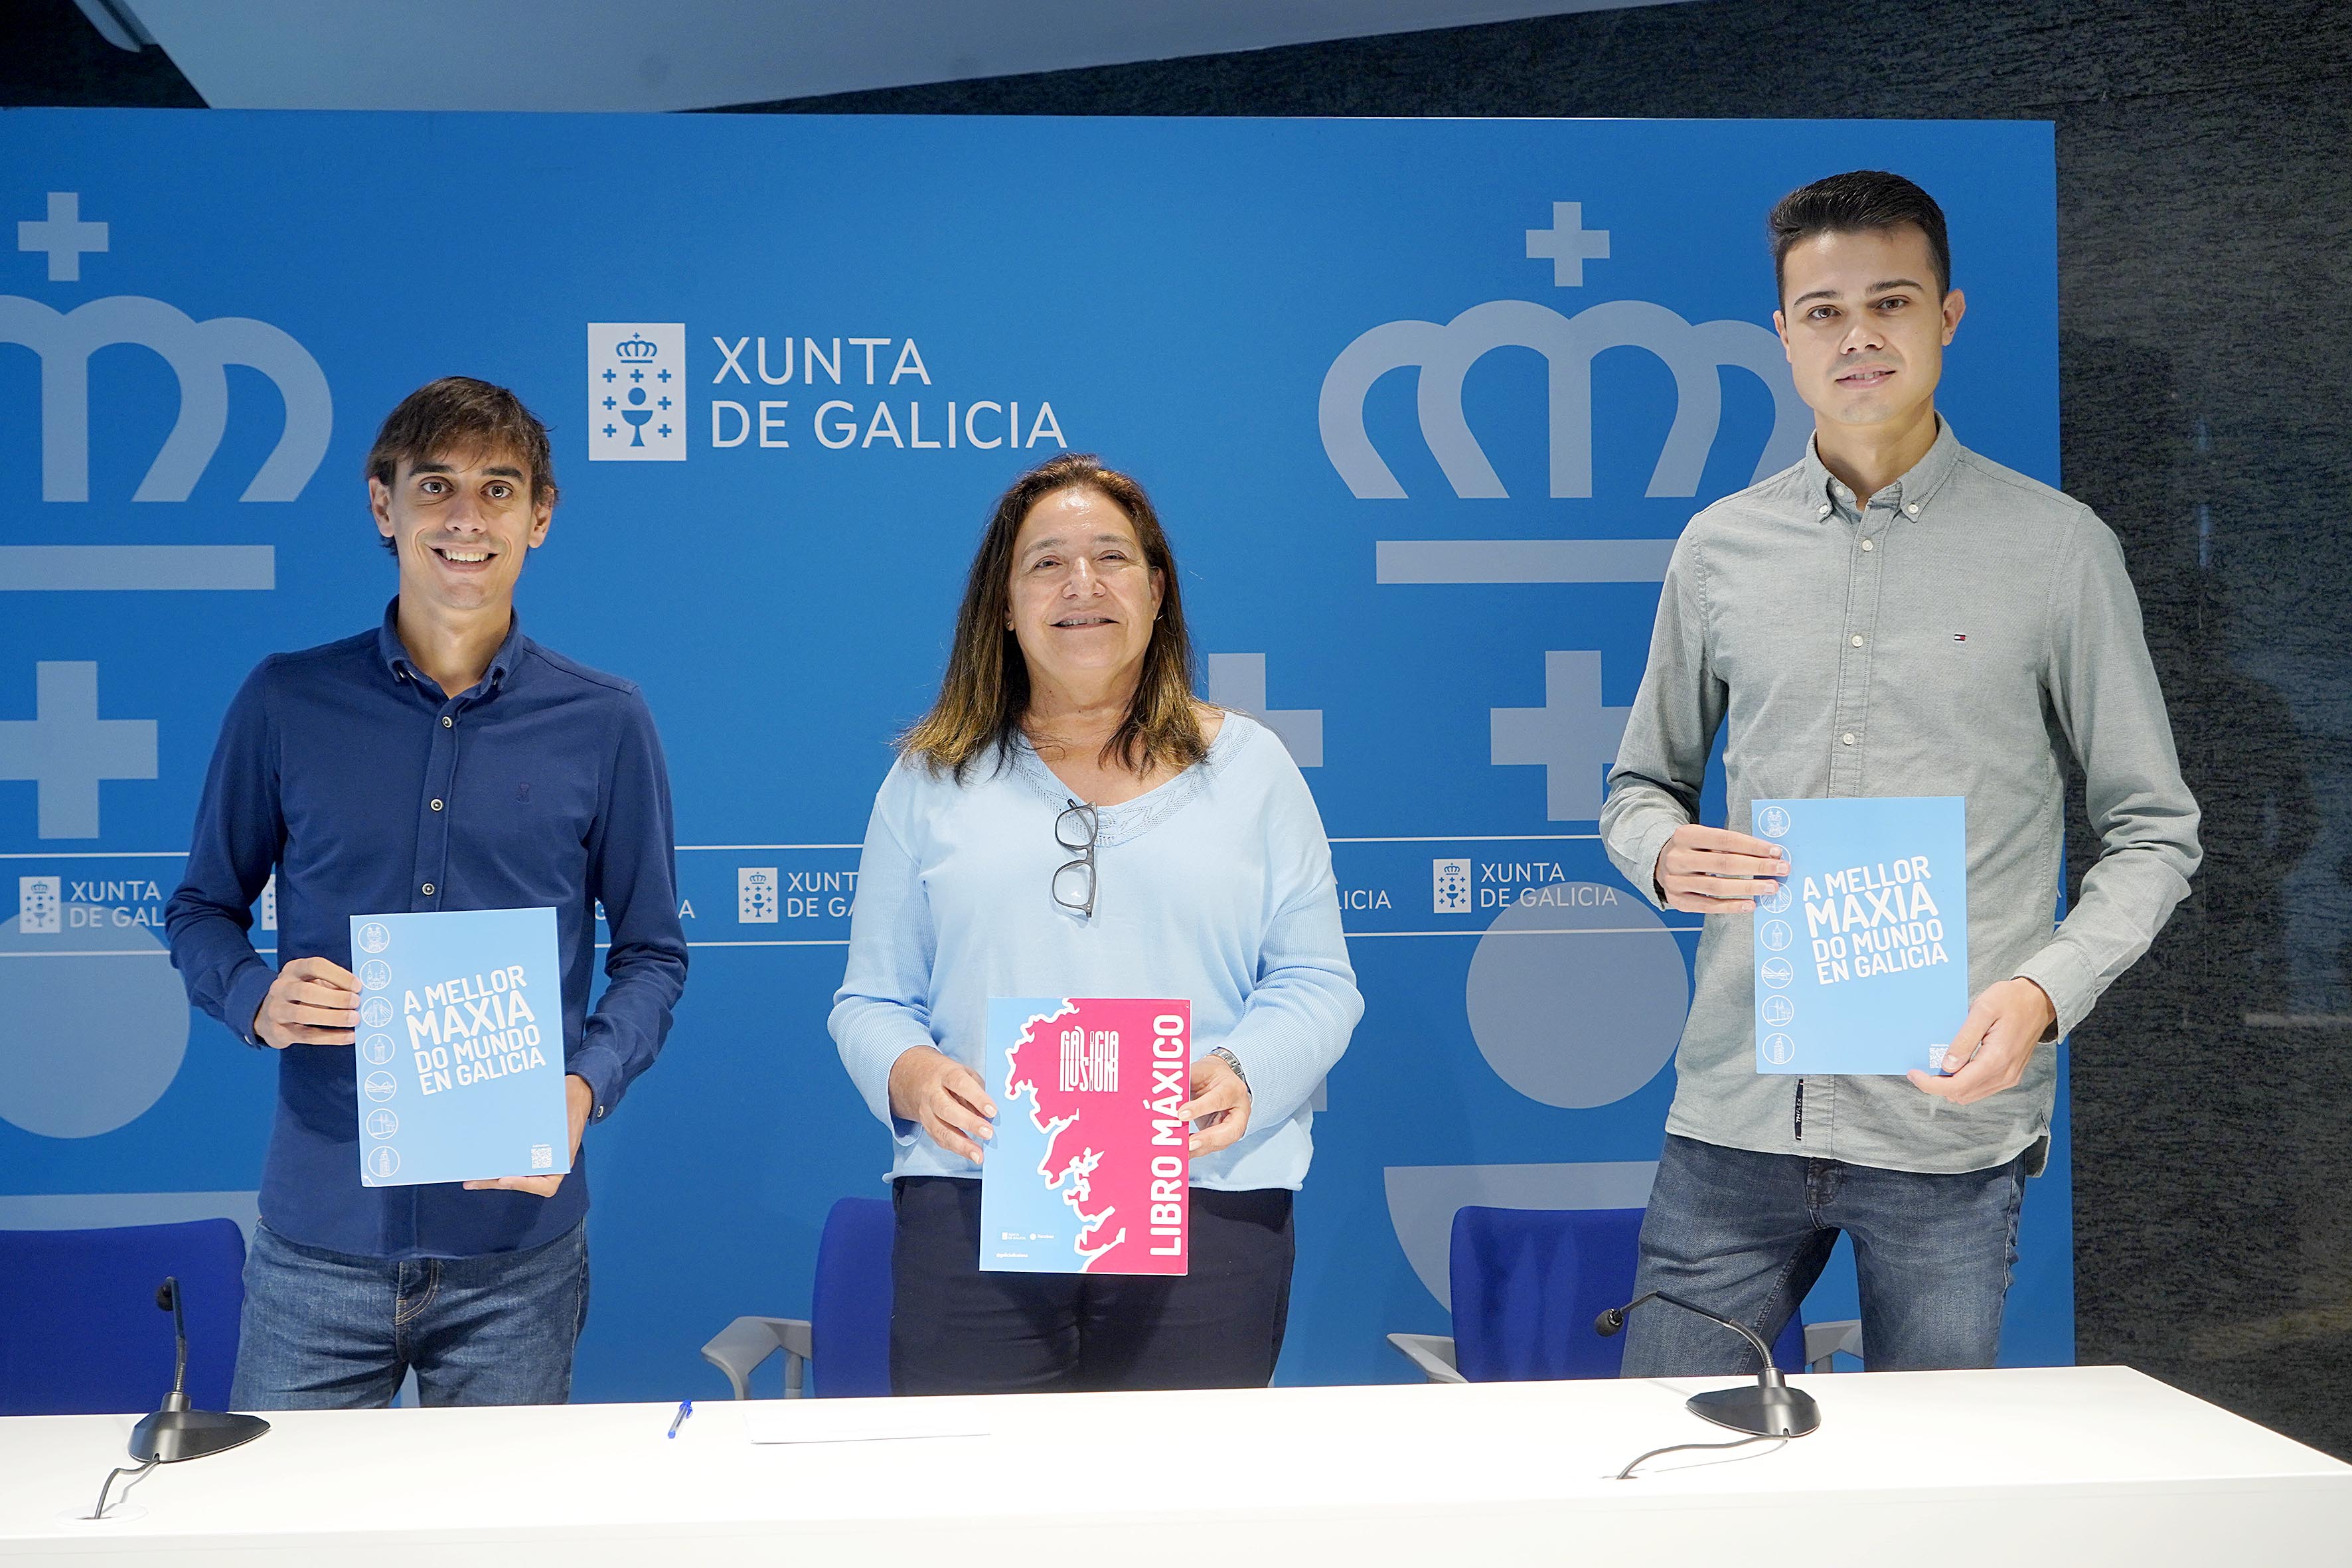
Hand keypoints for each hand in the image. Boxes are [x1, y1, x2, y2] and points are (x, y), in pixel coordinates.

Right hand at [253, 956, 359, 1047]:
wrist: (267, 1015)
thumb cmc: (301, 996)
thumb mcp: (313, 982)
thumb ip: (333, 985)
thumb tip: (360, 993)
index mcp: (293, 969)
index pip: (314, 966)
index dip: (338, 975)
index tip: (357, 986)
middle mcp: (281, 987)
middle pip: (307, 991)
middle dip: (335, 998)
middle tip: (357, 1003)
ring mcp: (276, 1010)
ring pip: (304, 1014)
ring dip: (333, 1017)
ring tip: (354, 1019)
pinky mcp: (278, 1031)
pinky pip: (307, 1036)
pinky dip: (331, 1037)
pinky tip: (348, 1036)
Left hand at [465, 1075, 593, 1196]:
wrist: (573, 1091)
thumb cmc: (571, 1106)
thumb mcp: (567, 1121)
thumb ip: (556, 1136)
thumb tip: (533, 1150)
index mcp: (561, 1162)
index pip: (546, 1185)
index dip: (525, 1185)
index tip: (505, 1178)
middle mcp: (547, 1163)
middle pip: (521, 1180)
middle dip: (495, 1182)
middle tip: (473, 1182)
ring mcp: (534, 1156)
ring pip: (511, 1172)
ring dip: (491, 1175)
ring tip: (470, 1177)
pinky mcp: (525, 1147)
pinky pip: (510, 1157)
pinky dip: (496, 1160)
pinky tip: (479, 1157)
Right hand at [888, 1048, 994, 1162]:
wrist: (915, 1079)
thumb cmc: (947, 1077)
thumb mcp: (964, 1072)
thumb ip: (977, 1090)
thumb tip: (989, 1114)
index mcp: (945, 1074)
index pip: (960, 1084)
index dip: (976, 1097)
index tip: (992, 1111)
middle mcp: (932, 1093)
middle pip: (947, 1109)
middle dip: (969, 1123)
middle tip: (988, 1133)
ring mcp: (926, 1111)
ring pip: (940, 1129)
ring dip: (961, 1144)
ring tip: (978, 1154)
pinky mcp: (926, 1125)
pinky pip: (940, 1139)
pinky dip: (956, 1148)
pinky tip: (970, 1154)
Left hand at [1176, 1054, 1250, 1157]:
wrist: (1223, 1080)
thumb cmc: (1212, 1075)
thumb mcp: (1201, 1069)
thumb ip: (1188, 1077)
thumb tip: (1168, 1088)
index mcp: (1233, 1089)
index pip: (1219, 1099)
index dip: (1200, 1108)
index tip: (1181, 1114)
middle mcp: (1239, 1110)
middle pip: (1231, 1130)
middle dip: (1209, 1139)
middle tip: (1189, 1143)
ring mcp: (1235, 1126)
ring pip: (1221, 1143)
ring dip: (1200, 1149)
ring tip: (1181, 1151)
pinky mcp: (1224, 1136)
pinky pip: (1212, 1146)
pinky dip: (1197, 1151)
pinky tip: (1183, 1152)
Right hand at [1654, 824, 1788, 913]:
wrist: (1660, 862)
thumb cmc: (1694, 849)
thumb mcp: (1705, 838)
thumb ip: (1730, 844)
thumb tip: (1769, 855)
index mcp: (1685, 834)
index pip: (1726, 839)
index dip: (1753, 846)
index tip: (1776, 852)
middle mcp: (1677, 857)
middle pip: (1723, 863)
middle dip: (1757, 867)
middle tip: (1781, 870)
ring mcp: (1674, 881)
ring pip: (1717, 886)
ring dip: (1748, 888)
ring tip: (1770, 888)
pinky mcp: (1677, 900)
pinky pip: (1708, 906)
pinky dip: (1731, 906)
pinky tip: (1750, 905)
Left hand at [1908, 979, 2056, 1105]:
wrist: (2038, 1001)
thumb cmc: (2010, 1000)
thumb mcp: (1983, 1010)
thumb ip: (1964, 1040)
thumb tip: (1947, 1066)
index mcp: (1997, 1058)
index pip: (1958, 1085)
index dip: (1931, 1084)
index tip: (1914, 1073)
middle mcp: (2005, 1074)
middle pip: (1962, 1094)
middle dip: (1937, 1085)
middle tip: (1920, 1068)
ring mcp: (2009, 1077)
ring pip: (1970, 1095)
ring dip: (1949, 1085)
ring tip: (1935, 1066)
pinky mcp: (2009, 1075)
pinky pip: (1980, 1088)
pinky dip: (1963, 1082)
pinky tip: (1954, 1066)